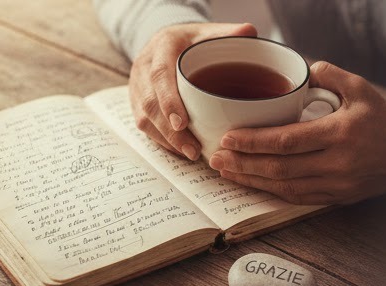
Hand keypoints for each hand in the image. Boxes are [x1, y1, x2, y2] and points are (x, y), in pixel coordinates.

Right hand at [130, 22, 256, 159]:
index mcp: (161, 47)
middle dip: (169, 131)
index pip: (159, 76)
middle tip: (192, 149)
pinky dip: (162, 139)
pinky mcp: (136, 103)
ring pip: (144, 118)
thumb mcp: (208, 33)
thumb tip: (249, 33)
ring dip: (166, 139)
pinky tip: (180, 149)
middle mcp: (143, 67)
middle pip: (149, 103)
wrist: (164, 42)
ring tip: (190, 153)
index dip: (169, 101)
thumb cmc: (191, 40)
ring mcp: (136, 87)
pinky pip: (144, 125)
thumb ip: (228, 33)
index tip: (183, 124)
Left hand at [210, 62, 385, 203]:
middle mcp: (335, 162)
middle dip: (243, 163)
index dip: (254, 142)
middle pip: (279, 167)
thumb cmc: (379, 121)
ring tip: (225, 171)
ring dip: (250, 179)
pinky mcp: (331, 197)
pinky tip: (249, 182)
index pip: (287, 140)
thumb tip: (303, 69)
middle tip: (216, 157)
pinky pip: (293, 197)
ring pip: (282, 186)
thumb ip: (331, 76)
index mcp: (339, 133)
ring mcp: (333, 184)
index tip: (229, 138)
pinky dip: (268, 191)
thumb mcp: (361, 90)